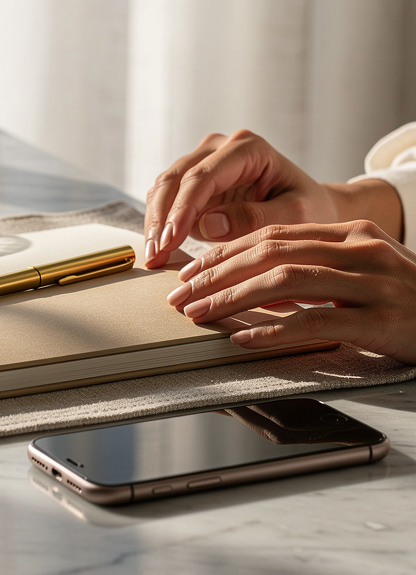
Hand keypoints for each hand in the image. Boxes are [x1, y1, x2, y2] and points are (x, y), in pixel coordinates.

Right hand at [144, 129, 402, 265]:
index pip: (203, 177)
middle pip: (176, 178)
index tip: (170, 241)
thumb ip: (256, 218)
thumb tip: (207, 224)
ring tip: (152, 258)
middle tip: (153, 257)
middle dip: (162, 219)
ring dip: (156, 222)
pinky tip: (159, 250)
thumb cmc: (310, 209)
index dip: (182, 210)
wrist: (311, 206)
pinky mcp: (195, 180)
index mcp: (247, 148)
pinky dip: (160, 222)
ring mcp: (204, 161)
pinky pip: (168, 198)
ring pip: (165, 187)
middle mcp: (220, 147)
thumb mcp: (296, 215)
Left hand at [165, 220, 415, 365]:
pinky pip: (317, 322)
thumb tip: (262, 283)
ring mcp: (373, 284)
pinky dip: (275, 330)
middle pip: (272, 252)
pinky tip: (246, 339)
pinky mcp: (382, 320)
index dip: (227, 252)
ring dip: (233, 298)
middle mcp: (361, 251)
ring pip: (285, 281)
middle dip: (217, 273)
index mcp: (353, 235)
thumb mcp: (369, 273)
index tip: (192, 269)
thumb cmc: (415, 303)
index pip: (275, 235)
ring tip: (201, 314)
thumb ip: (322, 270)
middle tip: (181, 293)